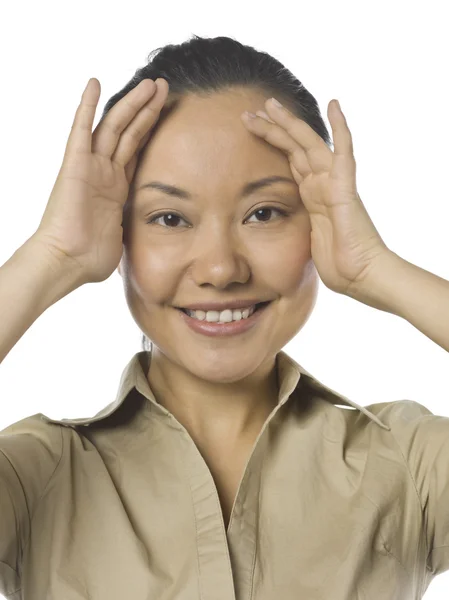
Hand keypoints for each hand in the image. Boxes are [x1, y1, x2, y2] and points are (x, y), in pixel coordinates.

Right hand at [34, 76, 168, 284]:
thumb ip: (134, 228)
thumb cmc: (89, 259)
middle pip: (129, 132)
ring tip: (151, 83)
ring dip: (132, 103)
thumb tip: (149, 240)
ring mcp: (90, 167)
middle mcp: (105, 173)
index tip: (166, 111)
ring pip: (115, 127)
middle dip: (147, 109)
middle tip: (164, 87)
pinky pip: (81, 130)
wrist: (67, 263)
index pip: (137, 150)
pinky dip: (87, 106)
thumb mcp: (123, 238)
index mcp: (117, 189)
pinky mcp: (74, 165)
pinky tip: (95, 82)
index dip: (151, 130)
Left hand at [240, 98, 389, 297]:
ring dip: (289, 124)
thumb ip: (297, 227)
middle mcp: (322, 184)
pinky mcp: (346, 188)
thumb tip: (278, 232)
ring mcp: (334, 183)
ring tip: (269, 105)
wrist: (361, 277)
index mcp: (312, 196)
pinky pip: (344, 152)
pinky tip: (334, 104)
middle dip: (272, 128)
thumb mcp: (306, 240)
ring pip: (309, 144)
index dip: (272, 143)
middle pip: (295, 147)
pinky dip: (340, 128)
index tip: (251, 128)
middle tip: (251, 110)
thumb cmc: (339, 265)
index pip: (289, 160)